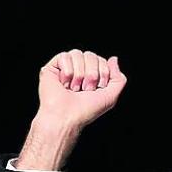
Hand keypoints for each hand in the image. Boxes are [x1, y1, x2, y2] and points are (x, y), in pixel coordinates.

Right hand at [17, 49, 126, 169]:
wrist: (66, 117)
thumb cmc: (85, 111)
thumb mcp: (111, 96)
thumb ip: (119, 78)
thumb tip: (113, 59)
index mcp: (91, 76)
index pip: (101, 60)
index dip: (102, 73)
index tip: (96, 89)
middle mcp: (78, 71)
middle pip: (90, 55)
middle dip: (91, 74)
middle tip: (84, 90)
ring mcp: (64, 68)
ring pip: (77, 54)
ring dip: (78, 74)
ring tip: (73, 88)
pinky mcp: (52, 68)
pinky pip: (64, 56)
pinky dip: (67, 72)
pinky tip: (63, 84)